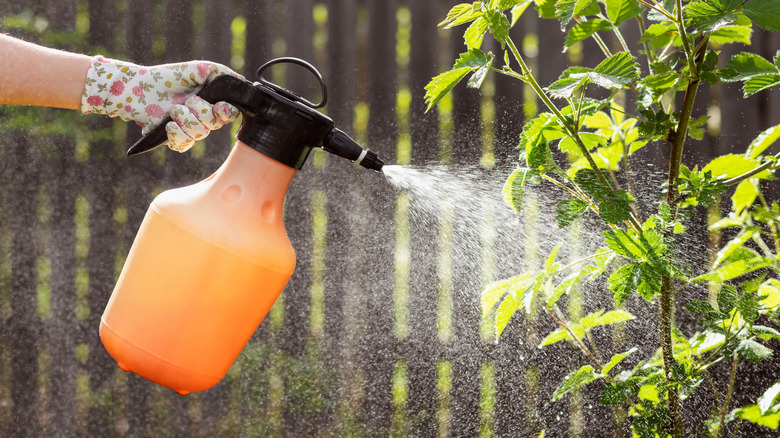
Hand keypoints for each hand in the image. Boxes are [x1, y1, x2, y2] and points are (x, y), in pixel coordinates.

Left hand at [81, 56, 241, 151]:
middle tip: (187, 100)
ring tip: (173, 110)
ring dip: (185, 119)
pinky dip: (177, 134)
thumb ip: (220, 72)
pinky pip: (184, 145)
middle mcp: (204, 119)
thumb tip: (241, 80)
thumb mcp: (198, 69)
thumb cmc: (169, 77)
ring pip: (199, 134)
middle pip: (215, 125)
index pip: (230, 114)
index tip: (219, 106)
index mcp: (212, 103)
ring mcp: (190, 130)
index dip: (226, 112)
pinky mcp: (175, 139)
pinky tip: (169, 125)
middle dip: (200, 111)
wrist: (140, 87)